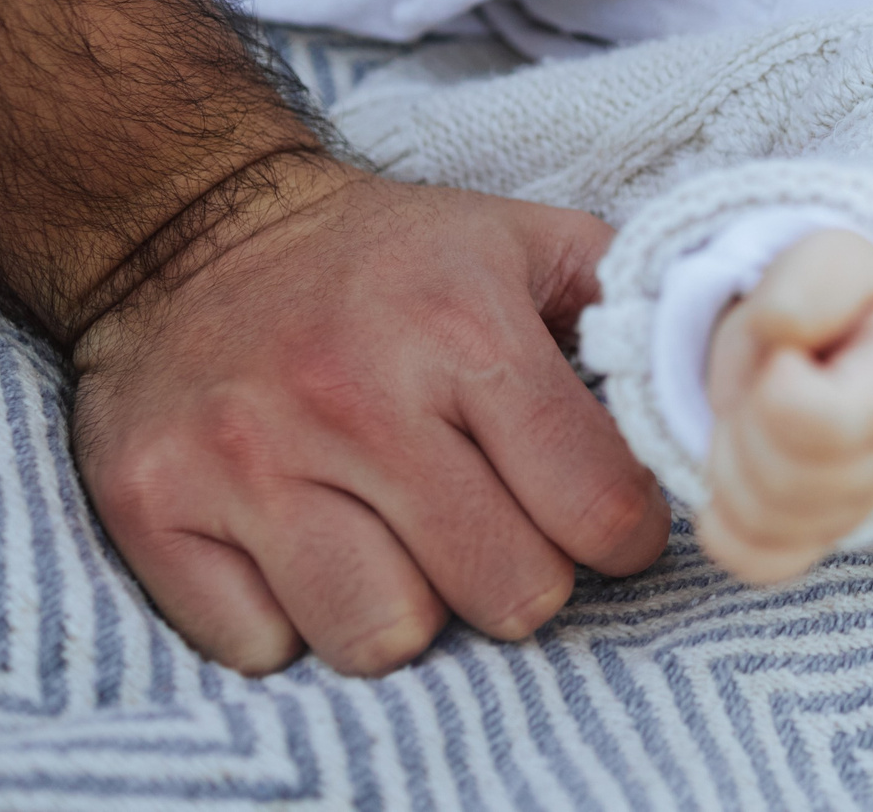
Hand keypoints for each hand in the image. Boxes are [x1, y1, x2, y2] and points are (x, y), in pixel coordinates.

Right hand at [70, 158, 670, 676]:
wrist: (193, 226)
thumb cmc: (388, 255)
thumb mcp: (525, 243)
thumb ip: (631, 309)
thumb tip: (720, 381)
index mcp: (463, 331)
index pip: (596, 507)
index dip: (621, 535)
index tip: (602, 520)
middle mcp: (353, 397)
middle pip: (506, 592)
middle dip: (522, 578)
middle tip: (497, 531)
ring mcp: (246, 460)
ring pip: (383, 635)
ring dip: (407, 609)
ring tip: (399, 542)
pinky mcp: (153, 508)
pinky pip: (260, 646)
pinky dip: (291, 620)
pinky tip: (305, 547)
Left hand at [698, 229, 872, 582]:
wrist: (854, 336)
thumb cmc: (841, 301)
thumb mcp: (834, 260)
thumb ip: (810, 286)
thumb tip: (781, 333)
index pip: (820, 425)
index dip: (775, 382)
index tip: (783, 350)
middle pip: (779, 479)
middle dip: (743, 415)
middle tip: (761, 374)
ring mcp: (853, 511)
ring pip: (760, 520)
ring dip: (727, 456)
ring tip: (751, 410)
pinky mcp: (814, 538)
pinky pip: (756, 561)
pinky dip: (723, 522)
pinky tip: (733, 466)